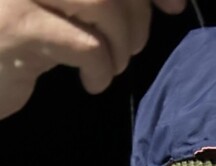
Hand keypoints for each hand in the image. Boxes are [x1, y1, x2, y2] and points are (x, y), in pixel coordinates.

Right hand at [0, 0, 185, 119]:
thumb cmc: (26, 31)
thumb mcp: (69, 4)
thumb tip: (170, 1)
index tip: (172, 7)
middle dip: (137, 16)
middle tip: (131, 46)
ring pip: (102, 3)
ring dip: (121, 44)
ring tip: (112, 64)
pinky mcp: (17, 28)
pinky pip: (86, 46)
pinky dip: (102, 69)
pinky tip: (93, 81)